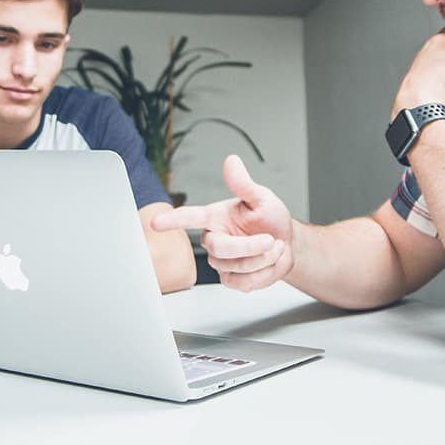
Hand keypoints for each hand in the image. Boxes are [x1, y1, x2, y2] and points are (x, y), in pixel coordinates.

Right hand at [151, 155, 293, 291]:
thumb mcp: (262, 198)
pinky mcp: (230, 279)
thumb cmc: (271, 219)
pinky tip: (268, 262)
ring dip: (263, 258)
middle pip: (220, 248)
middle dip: (250, 246)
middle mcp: (214, 239)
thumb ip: (244, 184)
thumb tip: (231, 161)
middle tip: (270, 239)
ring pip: (236, 267)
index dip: (173, 220)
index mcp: (215, 217)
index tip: (156, 223)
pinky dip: (264, 273)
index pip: (190, 217)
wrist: (288, 245)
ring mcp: (221, 262)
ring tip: (273, 247)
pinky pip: (243, 282)